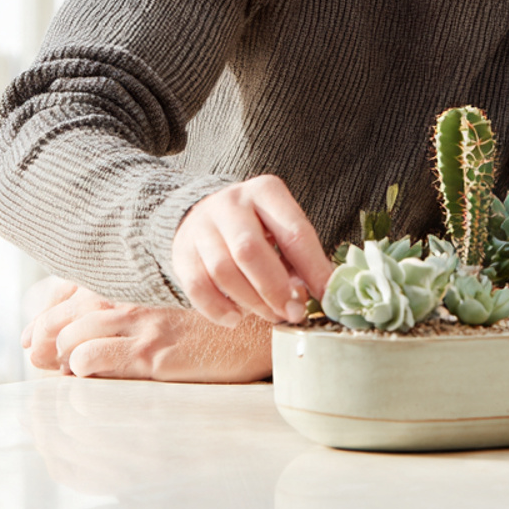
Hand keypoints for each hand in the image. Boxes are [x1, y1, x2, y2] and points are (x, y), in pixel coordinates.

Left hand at [22, 281, 272, 380]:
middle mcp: (134, 294)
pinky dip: (78, 371)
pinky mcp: (152, 353)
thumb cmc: (220, 316)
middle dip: (41, 340)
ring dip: (57, 359)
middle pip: (60, 315)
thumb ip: (135, 301)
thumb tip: (92, 322)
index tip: (37, 339)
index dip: (43, 317)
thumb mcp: (174, 300)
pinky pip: (90, 360)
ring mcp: (141, 323)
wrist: (264, 326)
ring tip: (63, 372)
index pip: (67, 290)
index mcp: (137, 278)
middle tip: (38, 359)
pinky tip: (88, 376)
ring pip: (68, 338)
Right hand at [172, 174, 332, 327]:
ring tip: (268, 314)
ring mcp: (202, 226)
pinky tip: (236, 317)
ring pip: (223, 271)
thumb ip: (298, 259)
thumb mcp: (281, 228)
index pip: (294, 232)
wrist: (205, 214)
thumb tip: (318, 294)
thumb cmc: (257, 227)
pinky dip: (219, 309)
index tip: (326, 296)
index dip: (313, 268)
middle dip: (275, 289)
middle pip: (251, 251)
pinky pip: (197, 287)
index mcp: (266, 191)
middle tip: (292, 313)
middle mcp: (231, 203)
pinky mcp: (182, 251)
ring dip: (250, 302)